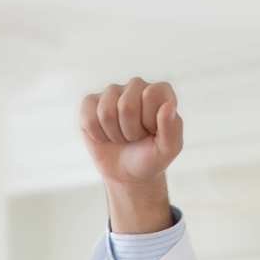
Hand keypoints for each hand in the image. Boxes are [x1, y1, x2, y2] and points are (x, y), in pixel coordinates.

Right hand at [78, 77, 181, 233]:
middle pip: (126, 106)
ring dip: (114, 134)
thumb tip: (168, 106)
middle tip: (135, 138)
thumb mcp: (168, 150)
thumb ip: (172, 129)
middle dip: (130, 131)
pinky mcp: (91, 103)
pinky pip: (88, 117)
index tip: (152, 132)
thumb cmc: (151, 157)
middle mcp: (136, 86)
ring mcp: (112, 92)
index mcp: (160, 92)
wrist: (128, 173)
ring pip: (106, 112)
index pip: (150, 95)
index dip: (149, 122)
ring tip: (122, 137)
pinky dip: (97, 135)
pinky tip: (105, 136)